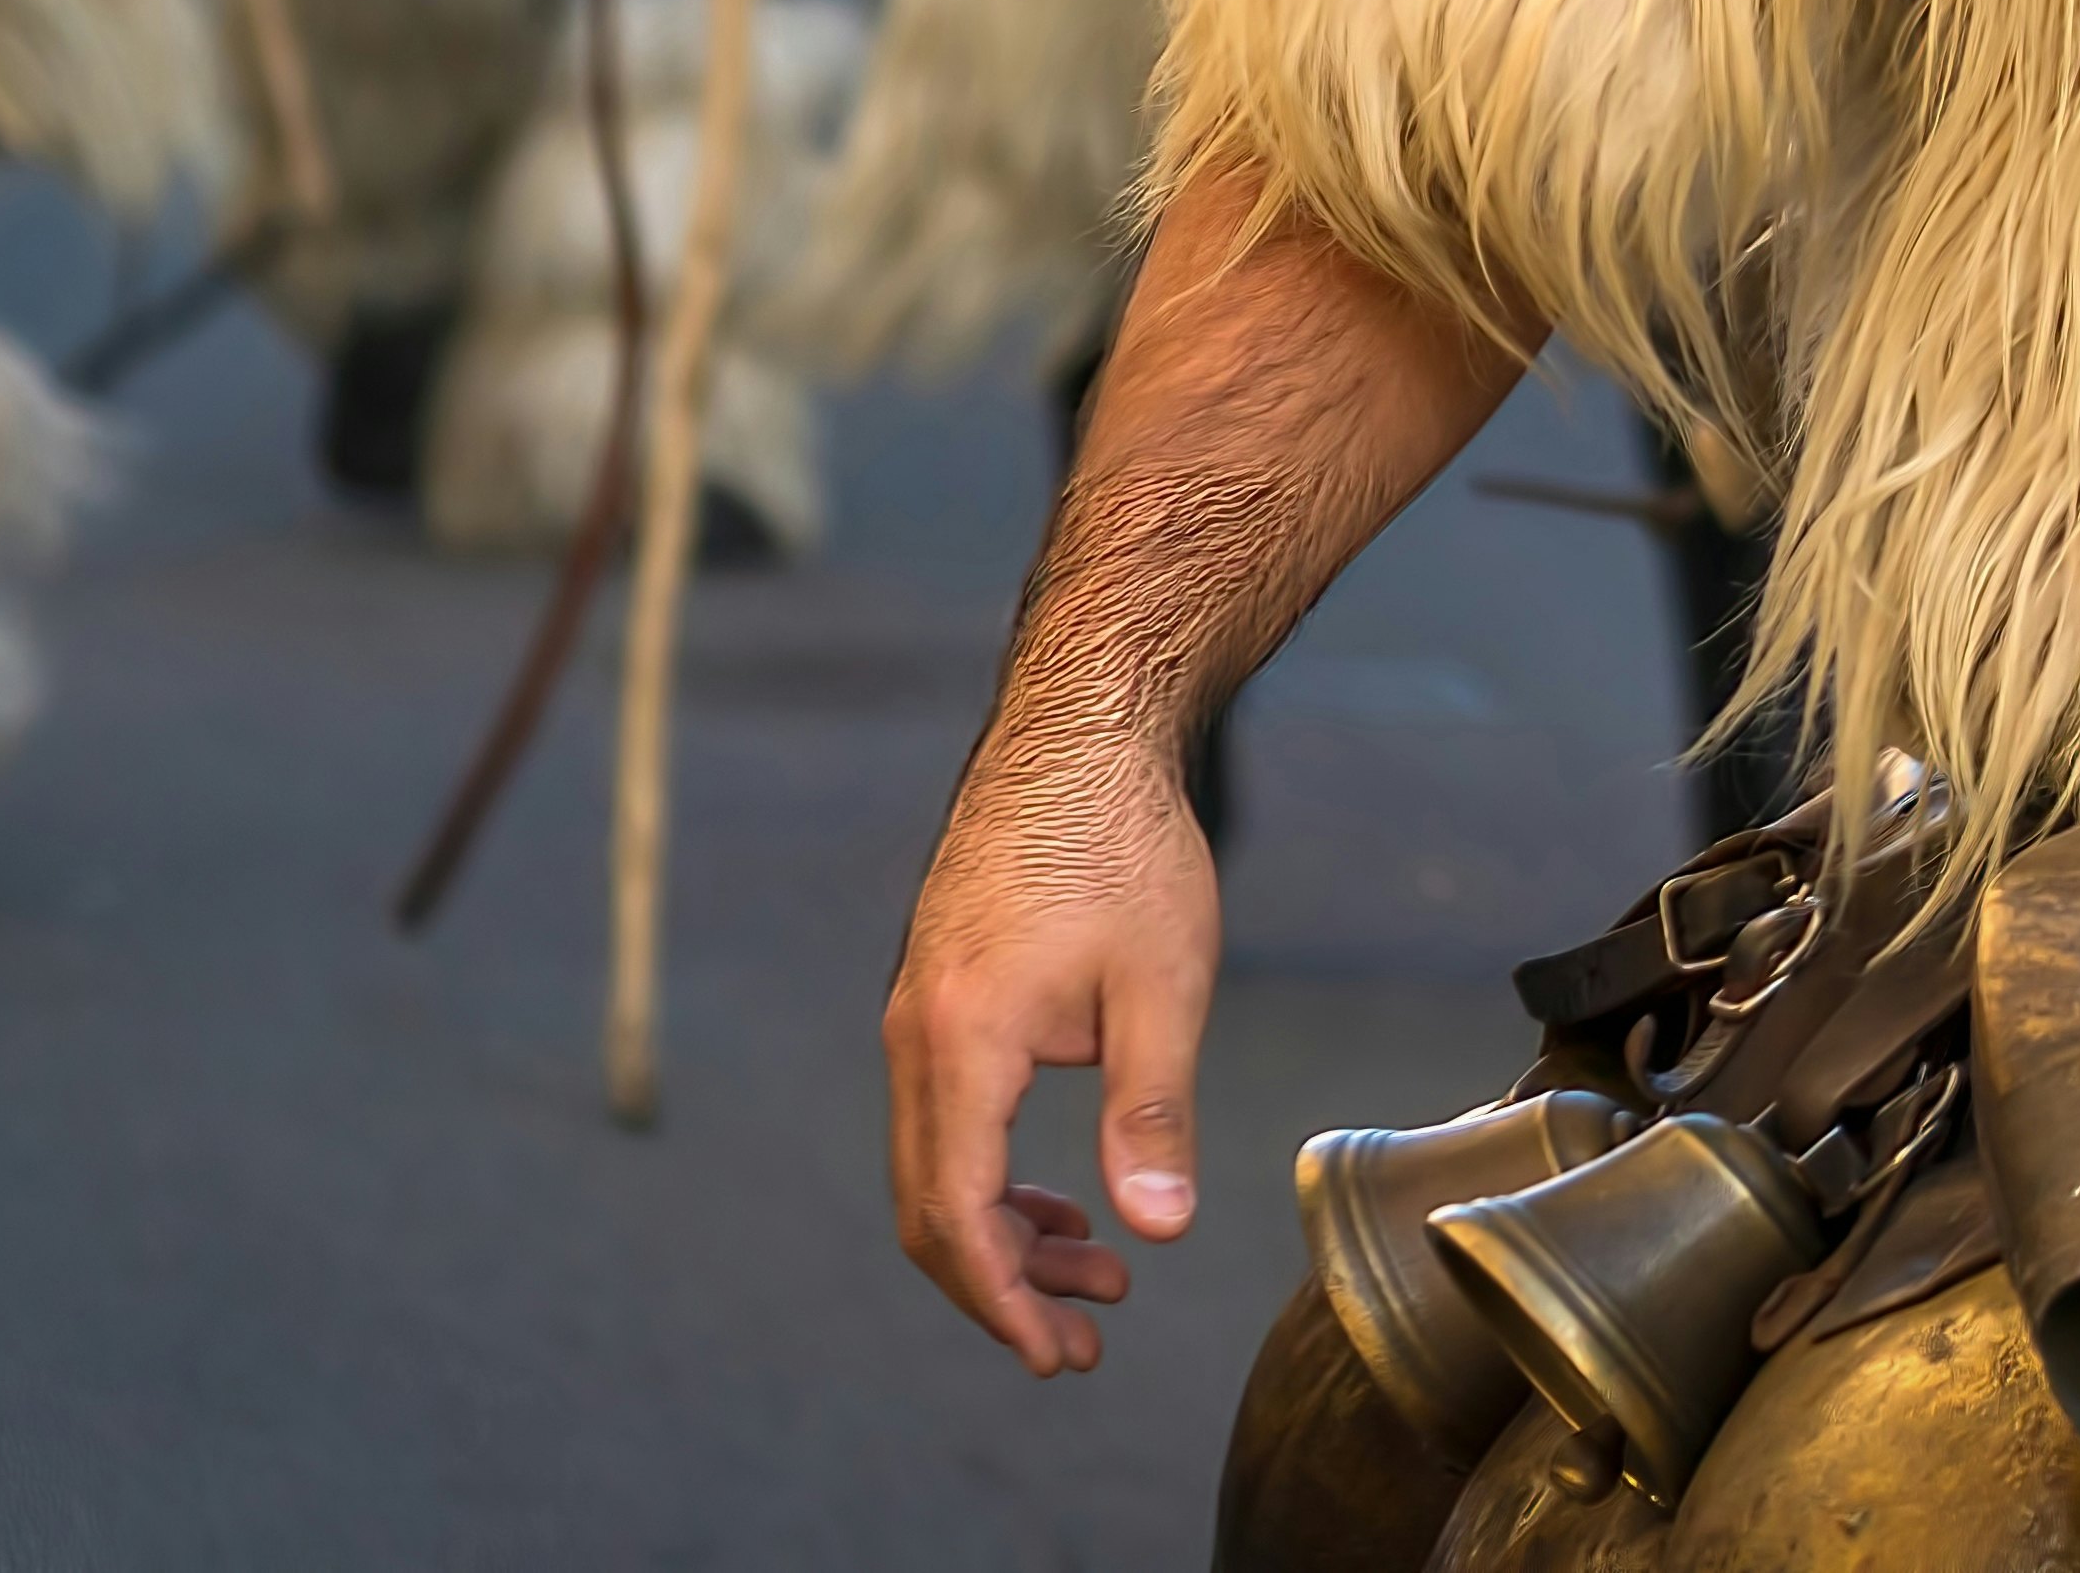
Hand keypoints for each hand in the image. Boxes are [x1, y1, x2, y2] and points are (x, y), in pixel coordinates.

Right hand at [883, 723, 1221, 1377]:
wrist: (1082, 725)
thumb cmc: (1125, 841)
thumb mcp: (1163, 987)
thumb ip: (1152, 1114)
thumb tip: (1157, 1227)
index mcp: (961, 1039)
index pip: (956, 1213)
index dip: (1002, 1301)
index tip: (1056, 1355)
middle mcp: (916, 1031)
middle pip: (928, 1206)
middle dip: (1001, 1286)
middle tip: (1082, 1341)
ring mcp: (917, 1008)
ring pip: (933, 1163)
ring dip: (1003, 1231)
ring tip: (1096, 1272)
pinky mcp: (937, 989)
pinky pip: (942, 1114)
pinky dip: (993, 1172)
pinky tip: (1063, 1190)